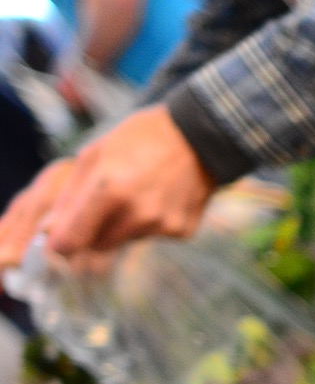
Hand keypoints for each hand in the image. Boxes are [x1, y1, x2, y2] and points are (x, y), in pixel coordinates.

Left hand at [1, 105, 214, 265]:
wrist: (198, 137)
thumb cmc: (138, 139)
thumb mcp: (93, 156)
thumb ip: (69, 197)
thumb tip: (48, 230)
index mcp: (108, 190)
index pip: (70, 241)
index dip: (61, 242)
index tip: (59, 237)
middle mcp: (136, 214)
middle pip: (97, 245)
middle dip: (94, 230)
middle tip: (107, 201)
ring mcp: (162, 225)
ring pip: (126, 240)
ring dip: (124, 224)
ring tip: (140, 193)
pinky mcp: (181, 231)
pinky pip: (154, 236)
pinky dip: (152, 223)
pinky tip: (162, 198)